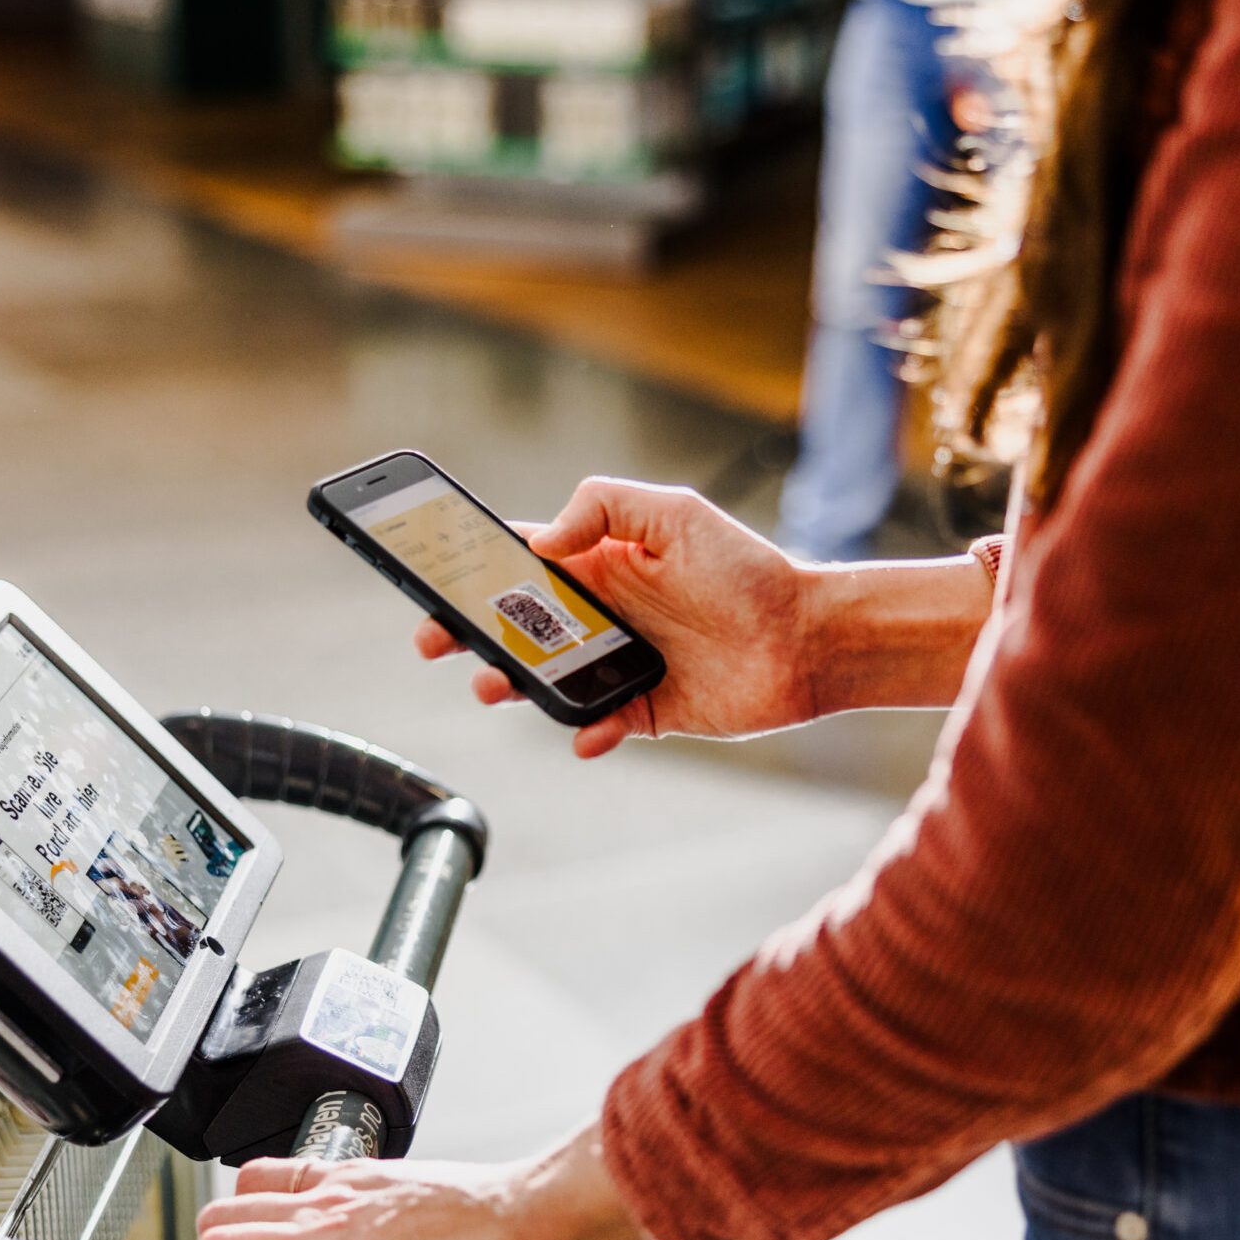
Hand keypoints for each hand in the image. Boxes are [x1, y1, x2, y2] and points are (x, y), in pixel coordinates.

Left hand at [194, 1123, 650, 1239]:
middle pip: (221, 1210)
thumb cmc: (505, 1218)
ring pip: (214, 1238)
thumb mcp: (433, 1202)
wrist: (532, 1220)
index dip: (243, 1223)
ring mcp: (324, 1231)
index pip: (256, 1179)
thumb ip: (396, 1218)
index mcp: (353, 1178)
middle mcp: (327, 1197)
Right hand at [414, 479, 819, 759]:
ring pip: (546, 679)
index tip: (430, 575)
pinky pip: (600, 725)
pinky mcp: (646, 710)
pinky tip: (587, 732)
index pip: (521, 561)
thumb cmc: (747, 570)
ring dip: (514, 685)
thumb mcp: (675, 513)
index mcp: (601, 563)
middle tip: (435, 642)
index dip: (471, 568)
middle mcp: (604, 614)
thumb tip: (544, 540)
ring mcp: (621, 664)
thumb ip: (604, 507)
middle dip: (467, 633)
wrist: (809, 639)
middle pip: (516, 626)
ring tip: (496, 685)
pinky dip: (586, 732)